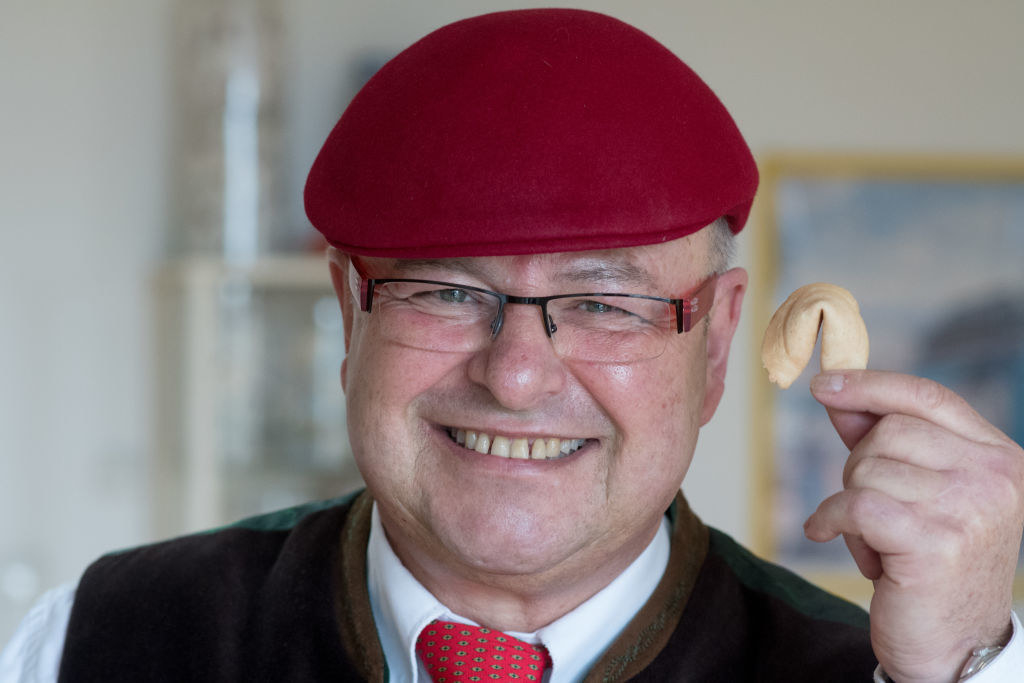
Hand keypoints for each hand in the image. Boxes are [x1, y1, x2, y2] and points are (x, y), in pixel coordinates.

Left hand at [804, 370, 1023, 681]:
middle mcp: (993, 477)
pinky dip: (829, 520)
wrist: (949, 644)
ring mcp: (969, 508)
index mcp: (998, 456)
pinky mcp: (935, 541)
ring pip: (867, 468)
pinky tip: (827, 536)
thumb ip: (880, 440)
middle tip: (872, 513)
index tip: (823, 385)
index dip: (871, 386)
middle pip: (889, 432)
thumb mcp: (913, 491)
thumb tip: (834, 395)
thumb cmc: (929, 563)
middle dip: (859, 466)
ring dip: (851, 504)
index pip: (929, 397)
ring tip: (877, 540)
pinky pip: (854, 505)